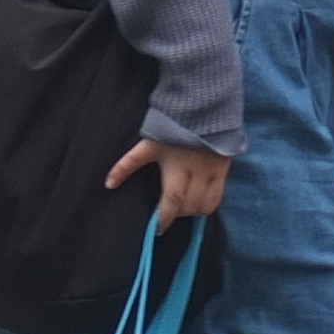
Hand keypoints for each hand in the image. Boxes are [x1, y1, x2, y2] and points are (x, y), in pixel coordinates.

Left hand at [107, 137, 230, 227]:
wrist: (201, 105)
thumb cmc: (170, 127)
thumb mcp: (147, 144)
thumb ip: (128, 164)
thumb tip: (108, 184)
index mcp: (177, 165)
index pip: (172, 200)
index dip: (164, 218)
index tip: (157, 228)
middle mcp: (198, 171)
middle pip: (189, 205)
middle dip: (177, 214)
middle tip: (169, 212)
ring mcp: (213, 170)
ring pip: (206, 205)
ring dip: (193, 211)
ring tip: (183, 206)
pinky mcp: (224, 168)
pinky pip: (218, 197)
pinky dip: (207, 204)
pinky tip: (198, 200)